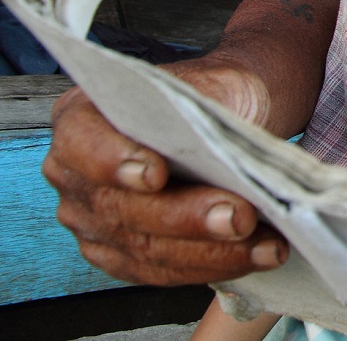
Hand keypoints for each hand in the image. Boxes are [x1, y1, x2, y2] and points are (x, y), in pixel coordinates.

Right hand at [42, 59, 289, 284]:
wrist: (229, 121)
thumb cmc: (214, 96)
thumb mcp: (214, 82)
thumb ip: (206, 105)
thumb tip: (221, 147)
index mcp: (83, 119)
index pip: (83, 144)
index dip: (115, 162)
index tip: (156, 175)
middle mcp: (76, 177)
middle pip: (121, 208)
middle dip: (186, 218)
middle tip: (239, 217)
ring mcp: (94, 222)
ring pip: (145, 249)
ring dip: (211, 252)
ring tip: (264, 243)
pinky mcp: (123, 256)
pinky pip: (163, 271)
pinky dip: (213, 265)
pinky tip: (256, 254)